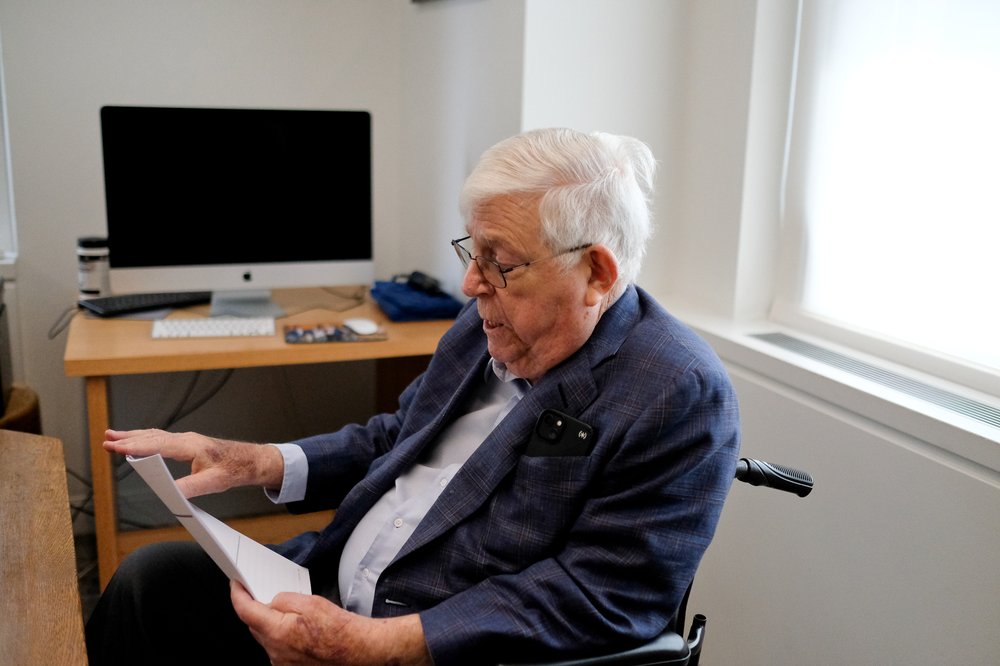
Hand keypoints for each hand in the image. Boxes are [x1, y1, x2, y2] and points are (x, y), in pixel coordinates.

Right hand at [103, 428, 283, 497]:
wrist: (250, 460)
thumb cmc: (234, 469)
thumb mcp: (213, 483)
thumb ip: (191, 488)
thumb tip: (170, 495)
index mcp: (190, 446)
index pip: (157, 444)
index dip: (135, 446)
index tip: (116, 446)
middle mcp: (186, 439)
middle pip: (151, 437)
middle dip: (128, 439)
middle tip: (106, 440)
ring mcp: (186, 440)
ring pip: (155, 435)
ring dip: (134, 436)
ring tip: (113, 436)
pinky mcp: (188, 444)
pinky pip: (162, 438)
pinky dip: (146, 438)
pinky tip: (138, 439)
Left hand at [230, 582, 431, 665]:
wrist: (358, 651)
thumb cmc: (340, 630)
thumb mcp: (311, 602)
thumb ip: (284, 599)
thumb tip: (272, 601)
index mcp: (278, 632)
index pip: (246, 611)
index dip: (237, 595)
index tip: (235, 585)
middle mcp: (275, 651)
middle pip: (254, 625)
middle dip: (256, 608)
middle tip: (262, 591)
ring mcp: (282, 662)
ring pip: (266, 636)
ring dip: (270, 622)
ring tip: (288, 610)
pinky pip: (277, 646)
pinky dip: (281, 634)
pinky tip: (296, 627)